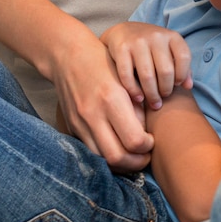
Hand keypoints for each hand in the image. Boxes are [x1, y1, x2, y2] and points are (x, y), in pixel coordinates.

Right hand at [52, 31, 153, 172]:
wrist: (68, 57)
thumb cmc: (104, 64)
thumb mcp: (127, 80)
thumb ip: (138, 108)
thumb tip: (148, 134)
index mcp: (112, 99)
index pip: (134, 140)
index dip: (147, 146)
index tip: (152, 140)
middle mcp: (93, 115)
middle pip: (117, 157)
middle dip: (136, 163)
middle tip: (146, 155)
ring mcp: (80, 123)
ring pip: (102, 159)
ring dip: (121, 164)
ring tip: (133, 155)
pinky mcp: (72, 128)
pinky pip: (91, 152)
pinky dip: (106, 156)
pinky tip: (117, 148)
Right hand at [102, 22, 192, 109]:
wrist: (124, 31)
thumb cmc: (152, 47)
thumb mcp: (170, 51)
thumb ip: (182, 67)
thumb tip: (188, 86)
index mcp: (172, 36)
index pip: (184, 57)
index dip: (182, 75)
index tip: (176, 84)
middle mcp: (156, 36)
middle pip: (166, 71)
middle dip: (166, 89)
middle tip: (163, 96)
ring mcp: (137, 41)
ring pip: (147, 76)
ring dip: (152, 94)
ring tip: (154, 102)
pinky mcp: (122, 49)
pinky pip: (128, 75)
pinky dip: (134, 91)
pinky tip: (139, 98)